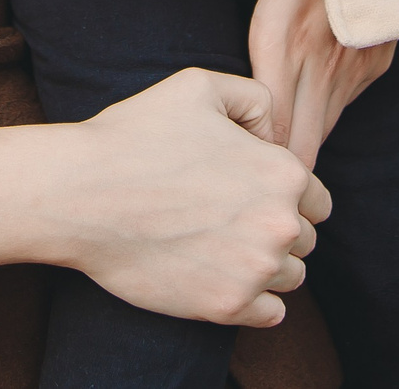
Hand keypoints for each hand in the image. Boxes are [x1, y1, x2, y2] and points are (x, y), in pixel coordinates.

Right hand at [0, 69, 330, 325]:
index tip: (247, 193)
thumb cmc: (135, 135)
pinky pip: (271, 314)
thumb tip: (273, 131)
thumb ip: (253, 97)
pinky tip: (219, 276)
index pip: (316, 198)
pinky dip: (253, 300)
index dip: (283, 194)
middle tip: (226, 219)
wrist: (82, 194)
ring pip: (290, 276)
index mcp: (282, 173)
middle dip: (273, 228)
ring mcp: (254, 270)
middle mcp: (280, 224)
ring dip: (266, 265)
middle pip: (303, 239)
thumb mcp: (198, 85)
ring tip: (220, 247)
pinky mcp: (227, 307)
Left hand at [134, 0, 395, 168]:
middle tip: (243, 191)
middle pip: (297, 144)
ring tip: (266, 174)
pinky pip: (343, 107)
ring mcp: (353, 66)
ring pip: (322, 132)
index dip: (247, 151)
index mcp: (281, 34)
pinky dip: (322, 120)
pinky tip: (300, 123)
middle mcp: (319, 59)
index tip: (223, 168)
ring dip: (298, 148)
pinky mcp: (376, 64)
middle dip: (271, 170)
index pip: (265, 121)